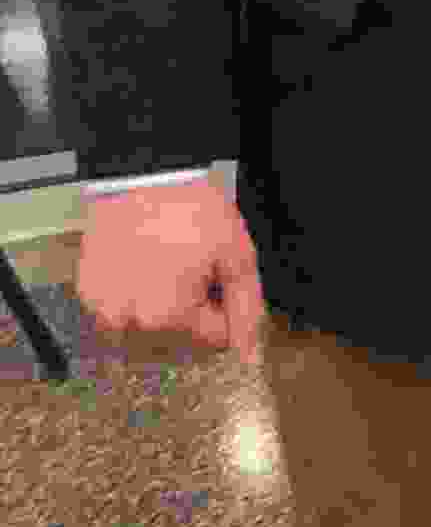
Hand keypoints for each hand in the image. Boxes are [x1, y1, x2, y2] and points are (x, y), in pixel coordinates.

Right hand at [77, 175, 264, 359]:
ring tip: (166, 257)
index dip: (224, 304)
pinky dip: (133, 287)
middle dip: (193, 300)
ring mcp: (103, 304)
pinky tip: (142, 258)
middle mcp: (129, 319)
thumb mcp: (236, 255)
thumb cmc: (193, 211)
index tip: (219, 276)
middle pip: (179, 327)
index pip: (212, 334)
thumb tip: (248, 352)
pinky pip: (118, 301)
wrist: (144, 174)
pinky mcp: (87, 287)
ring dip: (160, 297)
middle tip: (193, 261)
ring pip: (147, 316)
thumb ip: (245, 307)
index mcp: (168, 316)